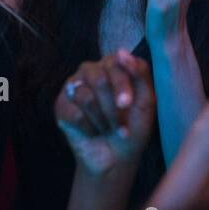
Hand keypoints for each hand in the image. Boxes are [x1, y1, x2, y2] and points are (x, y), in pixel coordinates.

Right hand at [55, 51, 156, 176]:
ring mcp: (74, 87)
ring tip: (109, 130)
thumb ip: (140, 73)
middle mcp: (92, 71)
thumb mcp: (146, 101)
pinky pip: (75, 113)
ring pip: (86, 97)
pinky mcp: (62, 106)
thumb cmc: (134, 127)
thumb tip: (121, 52)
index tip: (126, 104)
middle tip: (120, 125)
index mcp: (113, 66)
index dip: (121, 85)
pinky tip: (94, 132)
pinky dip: (90, 128)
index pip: (115, 63)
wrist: (117, 157)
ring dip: (103, 120)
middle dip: (112, 107)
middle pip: (98, 78)